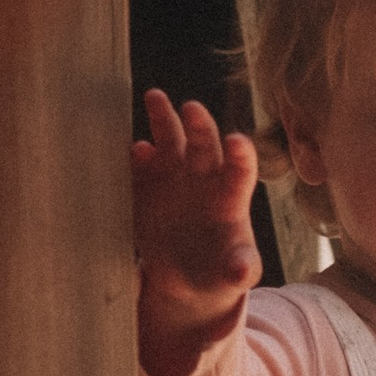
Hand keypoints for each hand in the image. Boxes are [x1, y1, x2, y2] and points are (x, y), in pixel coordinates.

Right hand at [134, 91, 260, 375]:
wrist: (186, 278)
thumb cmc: (219, 272)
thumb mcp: (234, 274)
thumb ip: (241, 268)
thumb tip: (240, 272)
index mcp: (230, 195)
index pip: (240, 167)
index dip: (239, 154)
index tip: (236, 141)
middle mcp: (203, 178)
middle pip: (203, 144)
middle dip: (199, 124)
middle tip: (191, 108)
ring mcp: (173, 178)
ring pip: (170, 141)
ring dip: (164, 119)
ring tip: (155, 97)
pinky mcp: (146, 187)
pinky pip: (139, 166)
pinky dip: (136, 157)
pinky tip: (135, 150)